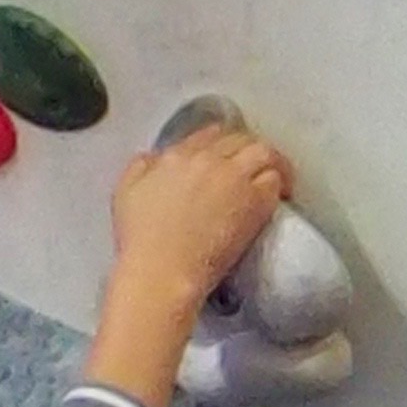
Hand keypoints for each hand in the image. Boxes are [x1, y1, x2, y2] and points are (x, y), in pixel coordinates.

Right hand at [108, 119, 292, 328]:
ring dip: (271, 161)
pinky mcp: (253, 201)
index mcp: (175, 156)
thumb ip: (140, 167)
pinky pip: (273, 178)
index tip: (226, 157)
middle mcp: (206, 159)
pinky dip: (279, 182)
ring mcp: (232, 178)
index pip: (207, 134)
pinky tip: (280, 194)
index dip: (220, 143)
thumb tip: (152, 157)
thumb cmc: (141, 242)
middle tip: (253, 167)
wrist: (162, 272)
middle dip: (247, 149)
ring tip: (277, 176)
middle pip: (237, 138)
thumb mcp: (125, 194)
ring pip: (262, 151)